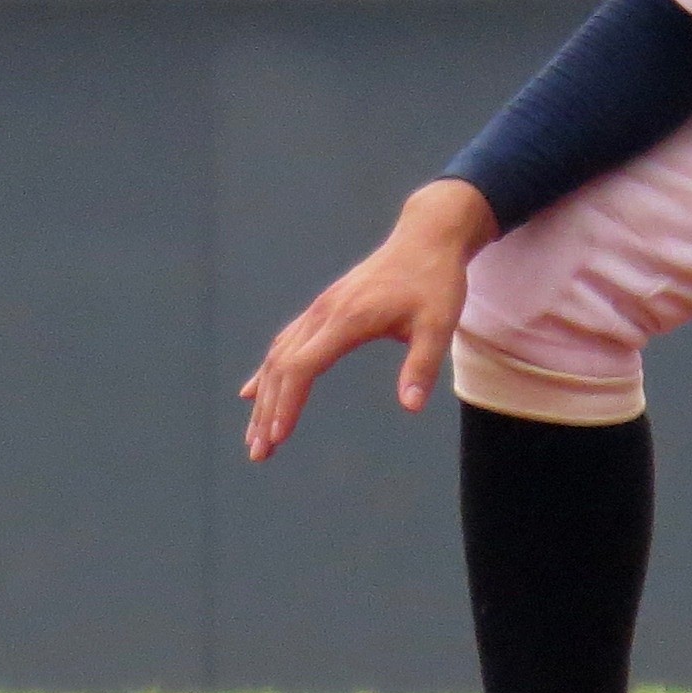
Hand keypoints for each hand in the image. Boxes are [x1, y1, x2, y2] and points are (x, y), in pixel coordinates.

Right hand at [240, 180, 496, 460]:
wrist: (426, 238)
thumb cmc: (436, 283)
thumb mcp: (439, 325)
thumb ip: (422, 366)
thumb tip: (411, 408)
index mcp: (348, 318)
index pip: (303, 366)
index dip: (287, 403)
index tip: (277, 437)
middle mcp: (324, 313)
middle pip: (282, 366)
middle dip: (267, 411)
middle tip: (259, 454)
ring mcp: (320, 309)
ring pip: (278, 356)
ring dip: (264, 397)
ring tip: (255, 436)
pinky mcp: (323, 309)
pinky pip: (286, 342)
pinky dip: (268, 371)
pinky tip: (252, 393)